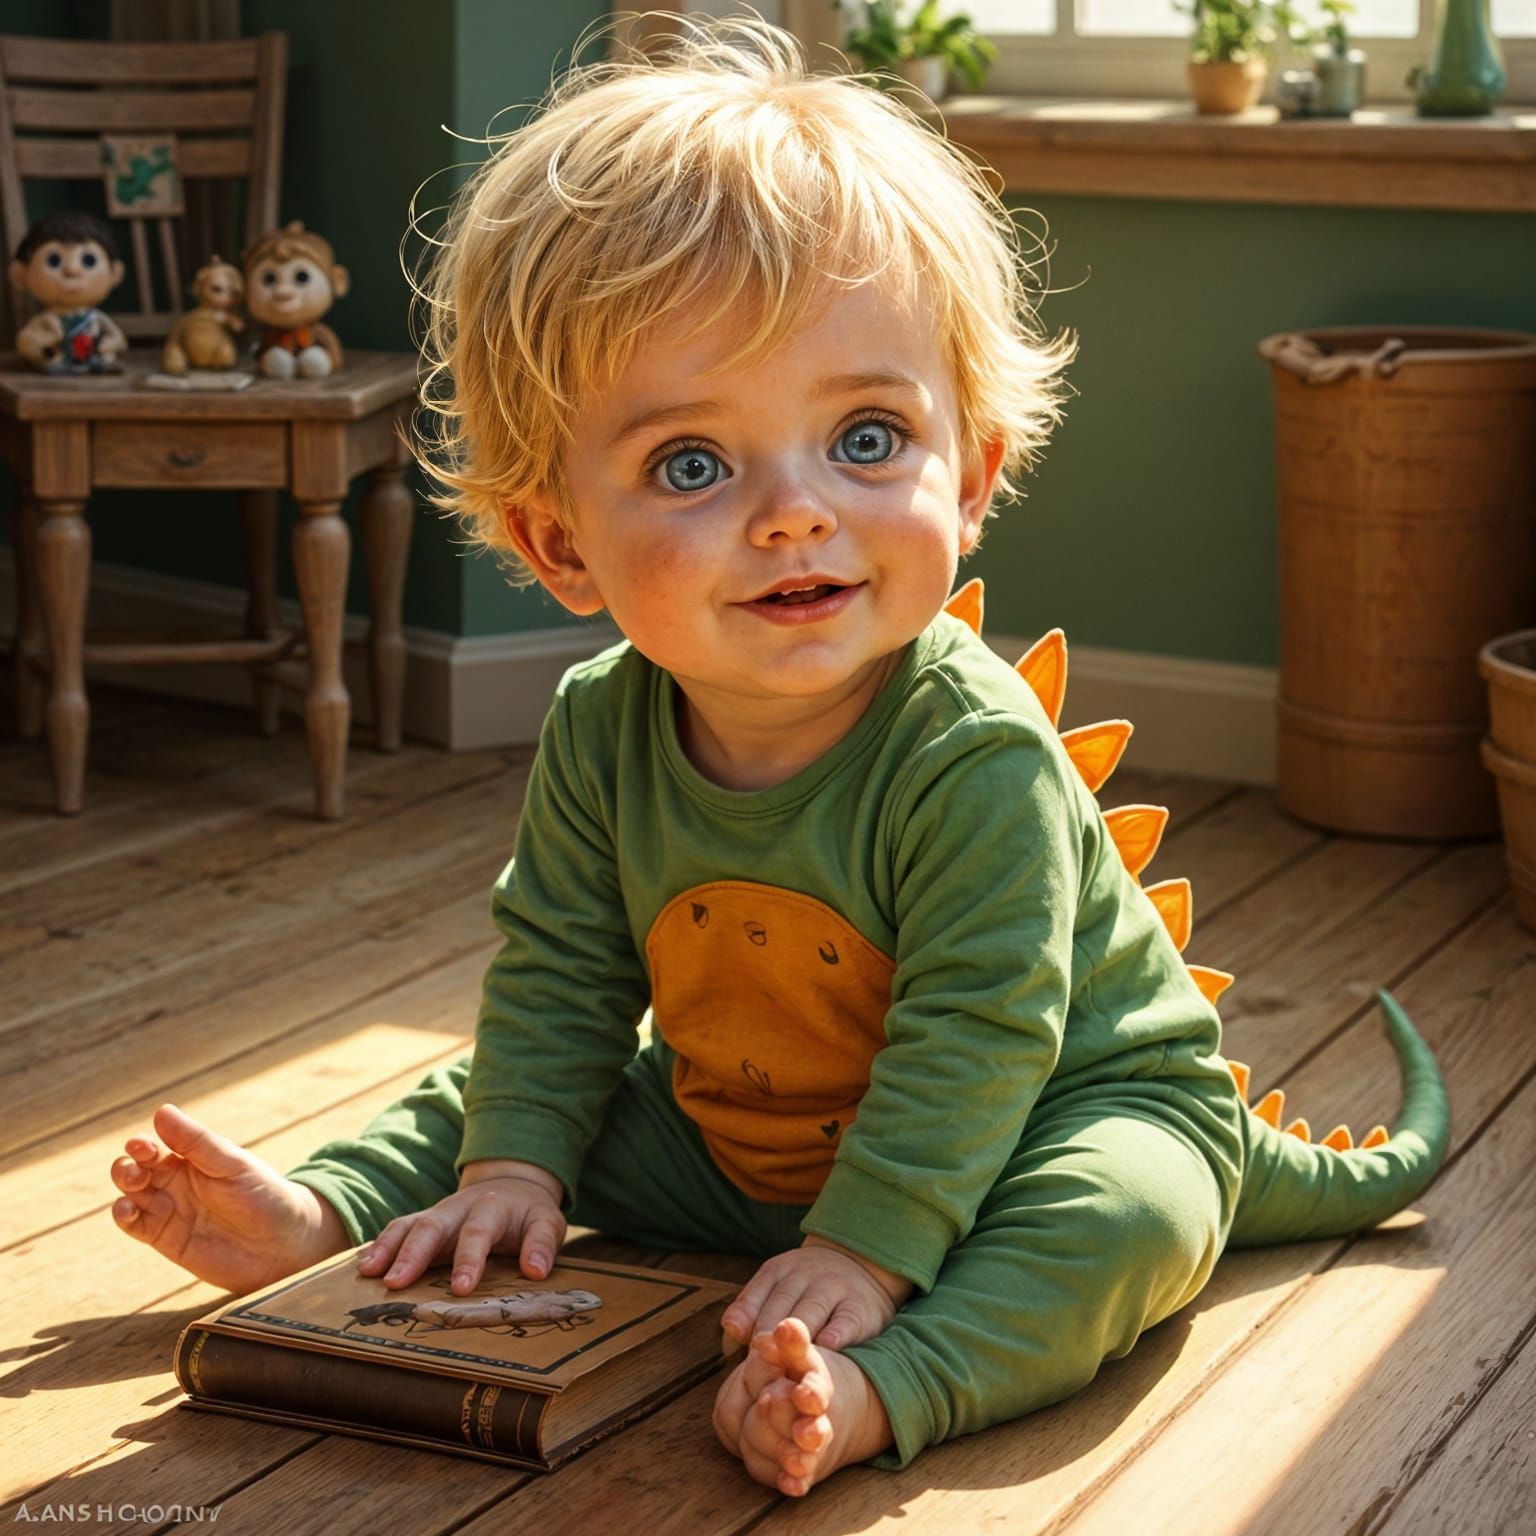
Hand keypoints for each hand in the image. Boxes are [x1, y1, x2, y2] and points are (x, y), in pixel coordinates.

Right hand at [355, 1165, 564, 1296]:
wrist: (512, 1185)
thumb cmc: (529, 1212)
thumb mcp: (547, 1222)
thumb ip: (543, 1244)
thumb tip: (535, 1271)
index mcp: (491, 1207)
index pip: (478, 1232)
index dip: (469, 1259)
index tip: (462, 1289)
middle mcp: (458, 1208)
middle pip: (432, 1225)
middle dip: (412, 1254)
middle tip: (394, 1284)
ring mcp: (437, 1214)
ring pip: (408, 1225)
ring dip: (387, 1248)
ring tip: (367, 1273)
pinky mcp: (423, 1222)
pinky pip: (398, 1230)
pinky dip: (378, 1246)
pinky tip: (361, 1267)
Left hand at [720, 1235, 915, 1354]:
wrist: (860, 1264)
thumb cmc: (806, 1290)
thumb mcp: (777, 1288)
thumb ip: (751, 1308)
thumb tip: (730, 1328)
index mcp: (778, 1270)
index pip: (756, 1297)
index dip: (749, 1326)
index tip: (747, 1351)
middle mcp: (806, 1274)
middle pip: (781, 1308)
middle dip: (770, 1340)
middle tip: (762, 1371)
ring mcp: (835, 1287)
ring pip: (811, 1312)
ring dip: (798, 1341)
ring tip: (786, 1367)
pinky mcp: (861, 1306)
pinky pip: (846, 1321)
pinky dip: (835, 1335)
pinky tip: (826, 1351)